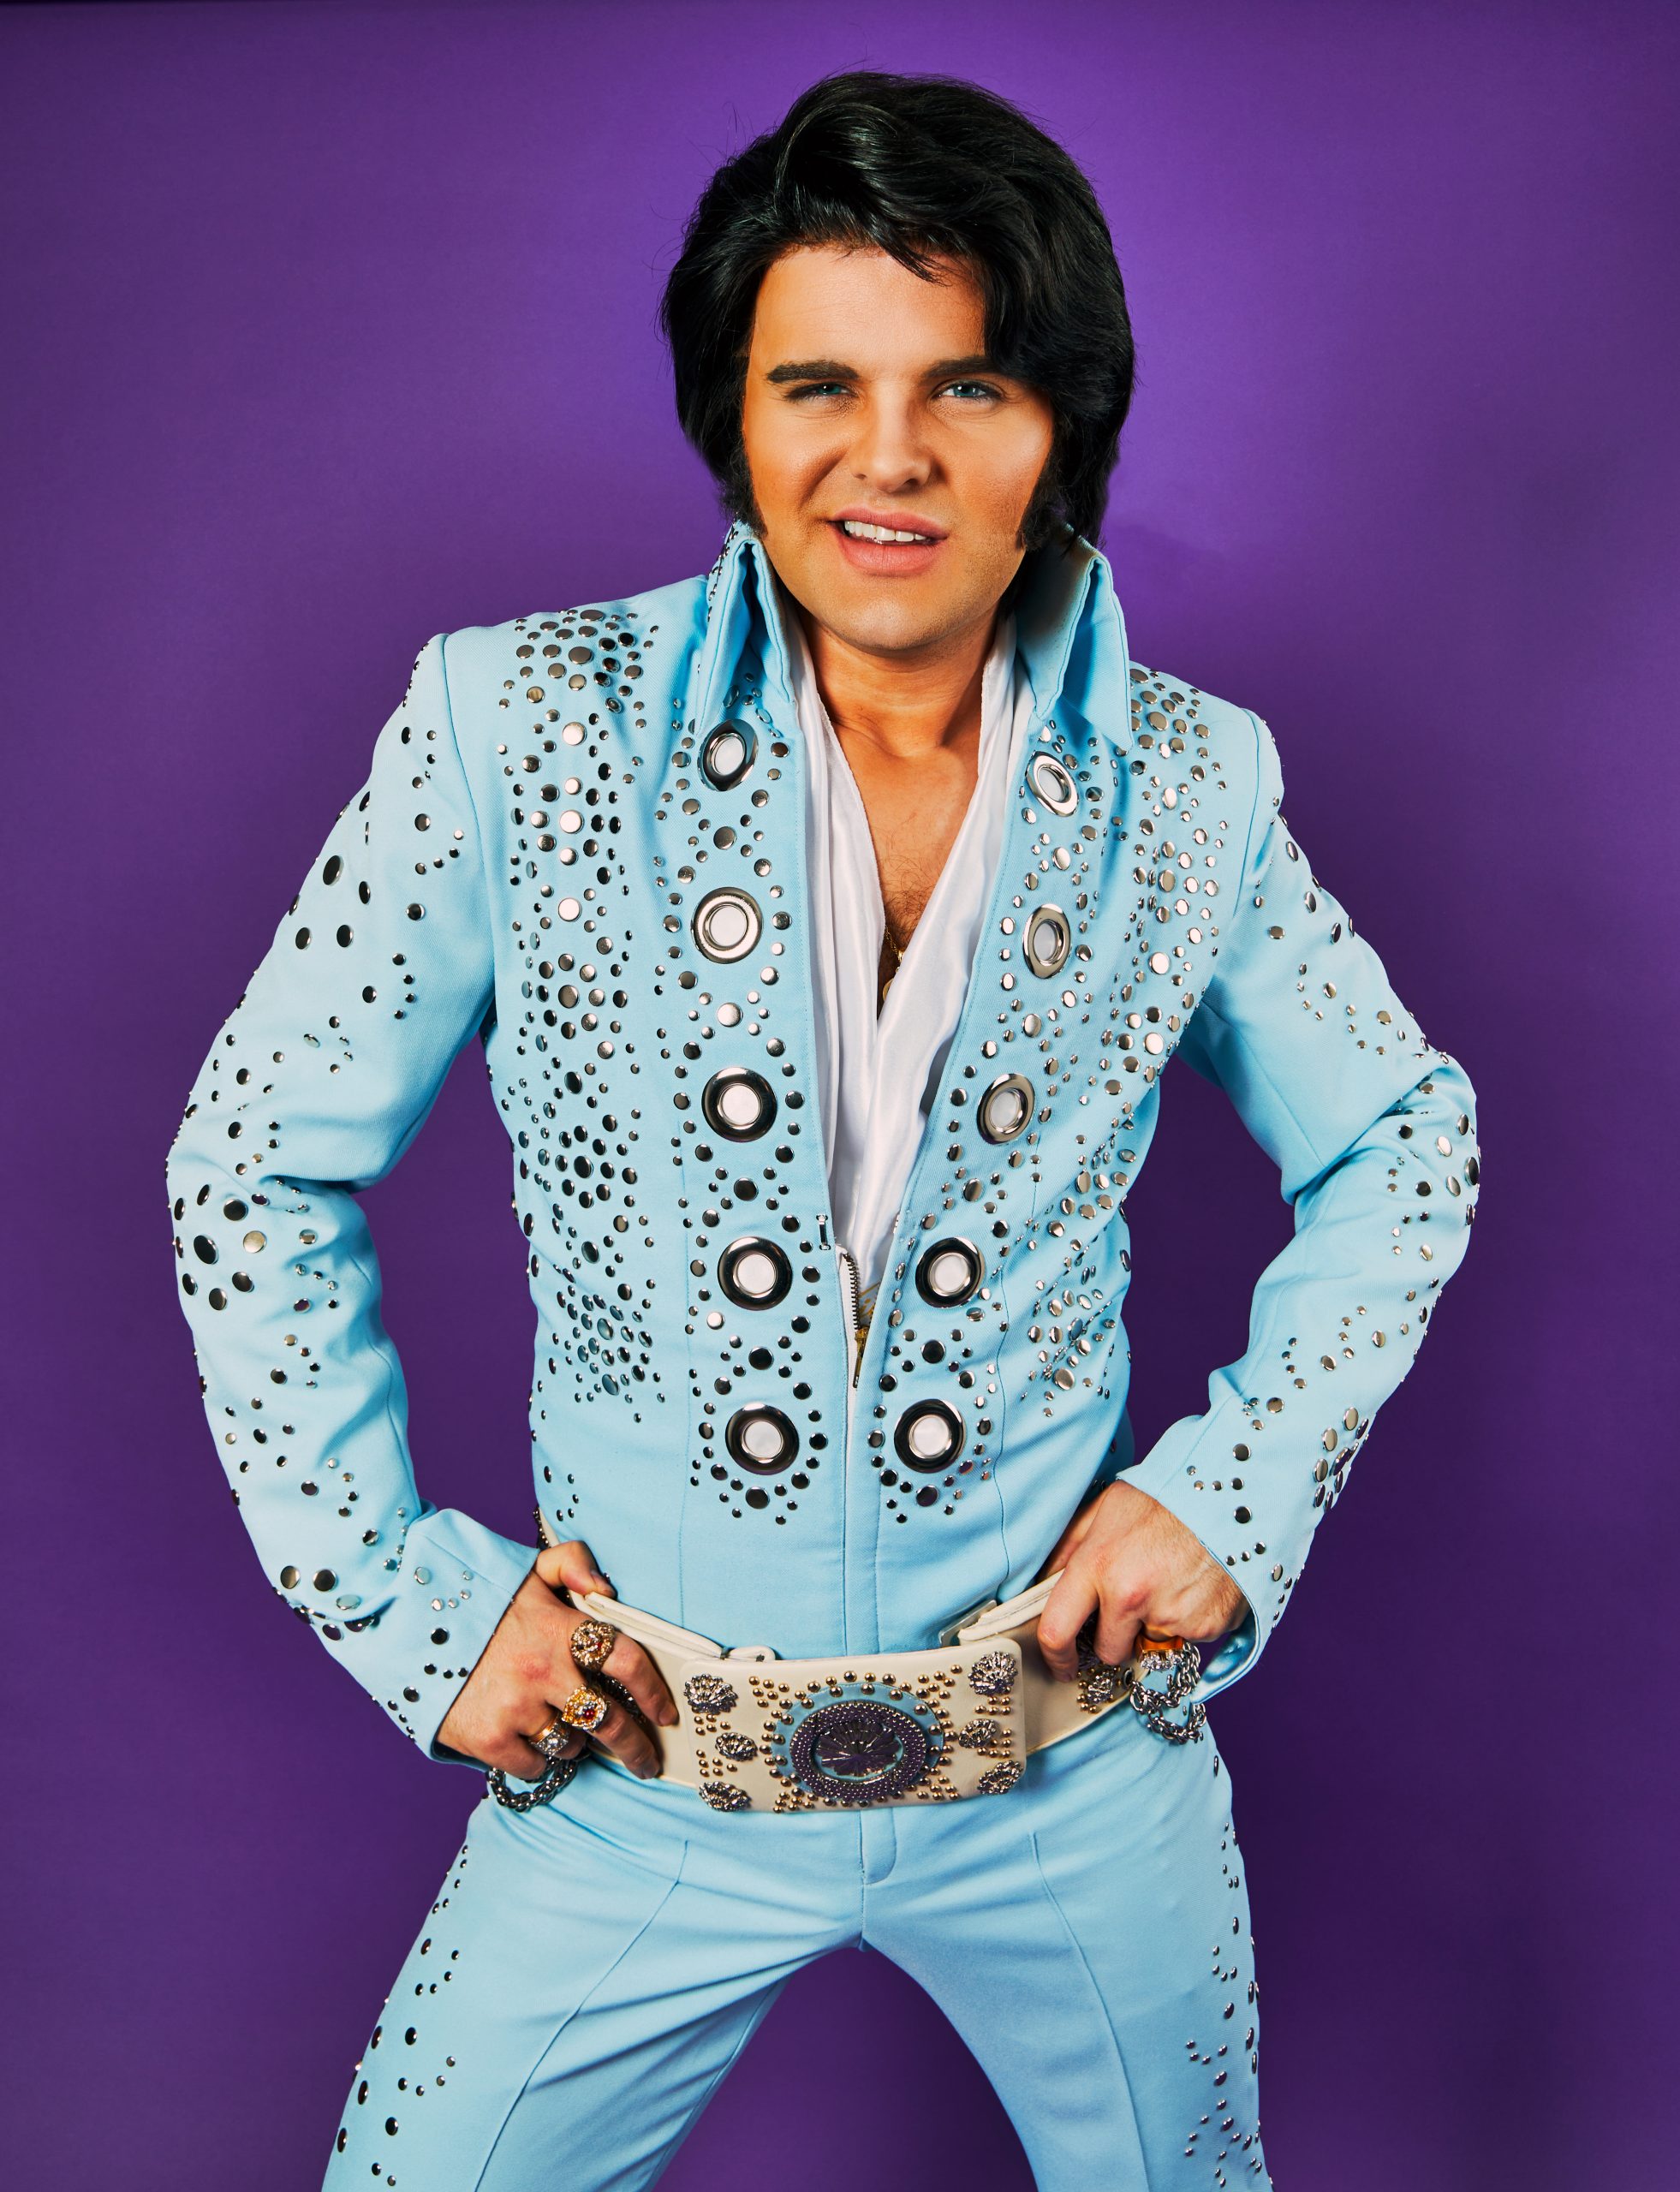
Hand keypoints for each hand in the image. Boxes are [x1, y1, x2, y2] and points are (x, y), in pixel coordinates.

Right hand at [435, 1540, 678, 1780]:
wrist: (403, 1624)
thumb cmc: (475, 1602)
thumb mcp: (525, 1572)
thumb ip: (572, 1563)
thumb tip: (606, 1588)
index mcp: (560, 1627)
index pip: (627, 1660)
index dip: (654, 1691)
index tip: (666, 1714)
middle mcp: (544, 1669)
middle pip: (611, 1720)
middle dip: (635, 1746)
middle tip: (645, 1761)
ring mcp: (516, 1706)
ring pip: (571, 1745)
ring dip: (575, 1743)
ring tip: (564, 1730)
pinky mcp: (488, 1738)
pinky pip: (534, 1765)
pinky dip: (536, 1759)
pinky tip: (528, 1742)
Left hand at [1032, 1480, 1247, 1678]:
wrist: (1230, 1495)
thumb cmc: (1165, 1497)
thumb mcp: (1106, 1508)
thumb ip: (1070, 1546)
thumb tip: (1043, 1581)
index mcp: (1098, 1565)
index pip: (1057, 1631)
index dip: (1055, 1657)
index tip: (1062, 1665)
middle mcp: (1131, 1597)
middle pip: (1109, 1650)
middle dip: (1116, 1636)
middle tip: (1133, 1603)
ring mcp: (1170, 1615)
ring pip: (1152, 1643)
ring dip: (1156, 1624)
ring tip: (1170, 1580)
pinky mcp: (1206, 1626)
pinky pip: (1188, 1637)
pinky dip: (1189, 1619)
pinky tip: (1195, 1585)